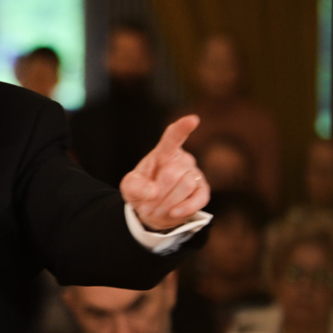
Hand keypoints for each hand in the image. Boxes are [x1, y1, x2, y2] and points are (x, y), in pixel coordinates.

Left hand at [120, 115, 209, 230]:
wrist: (153, 210)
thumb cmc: (142, 191)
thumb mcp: (129, 187)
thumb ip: (135, 186)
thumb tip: (153, 191)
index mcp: (164, 152)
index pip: (173, 136)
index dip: (182, 128)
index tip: (193, 119)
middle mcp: (183, 159)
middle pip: (173, 173)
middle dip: (158, 193)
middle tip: (146, 206)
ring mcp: (195, 174)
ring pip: (186, 185)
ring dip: (167, 202)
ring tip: (154, 211)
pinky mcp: (202, 191)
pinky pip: (200, 198)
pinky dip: (186, 207)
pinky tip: (173, 213)